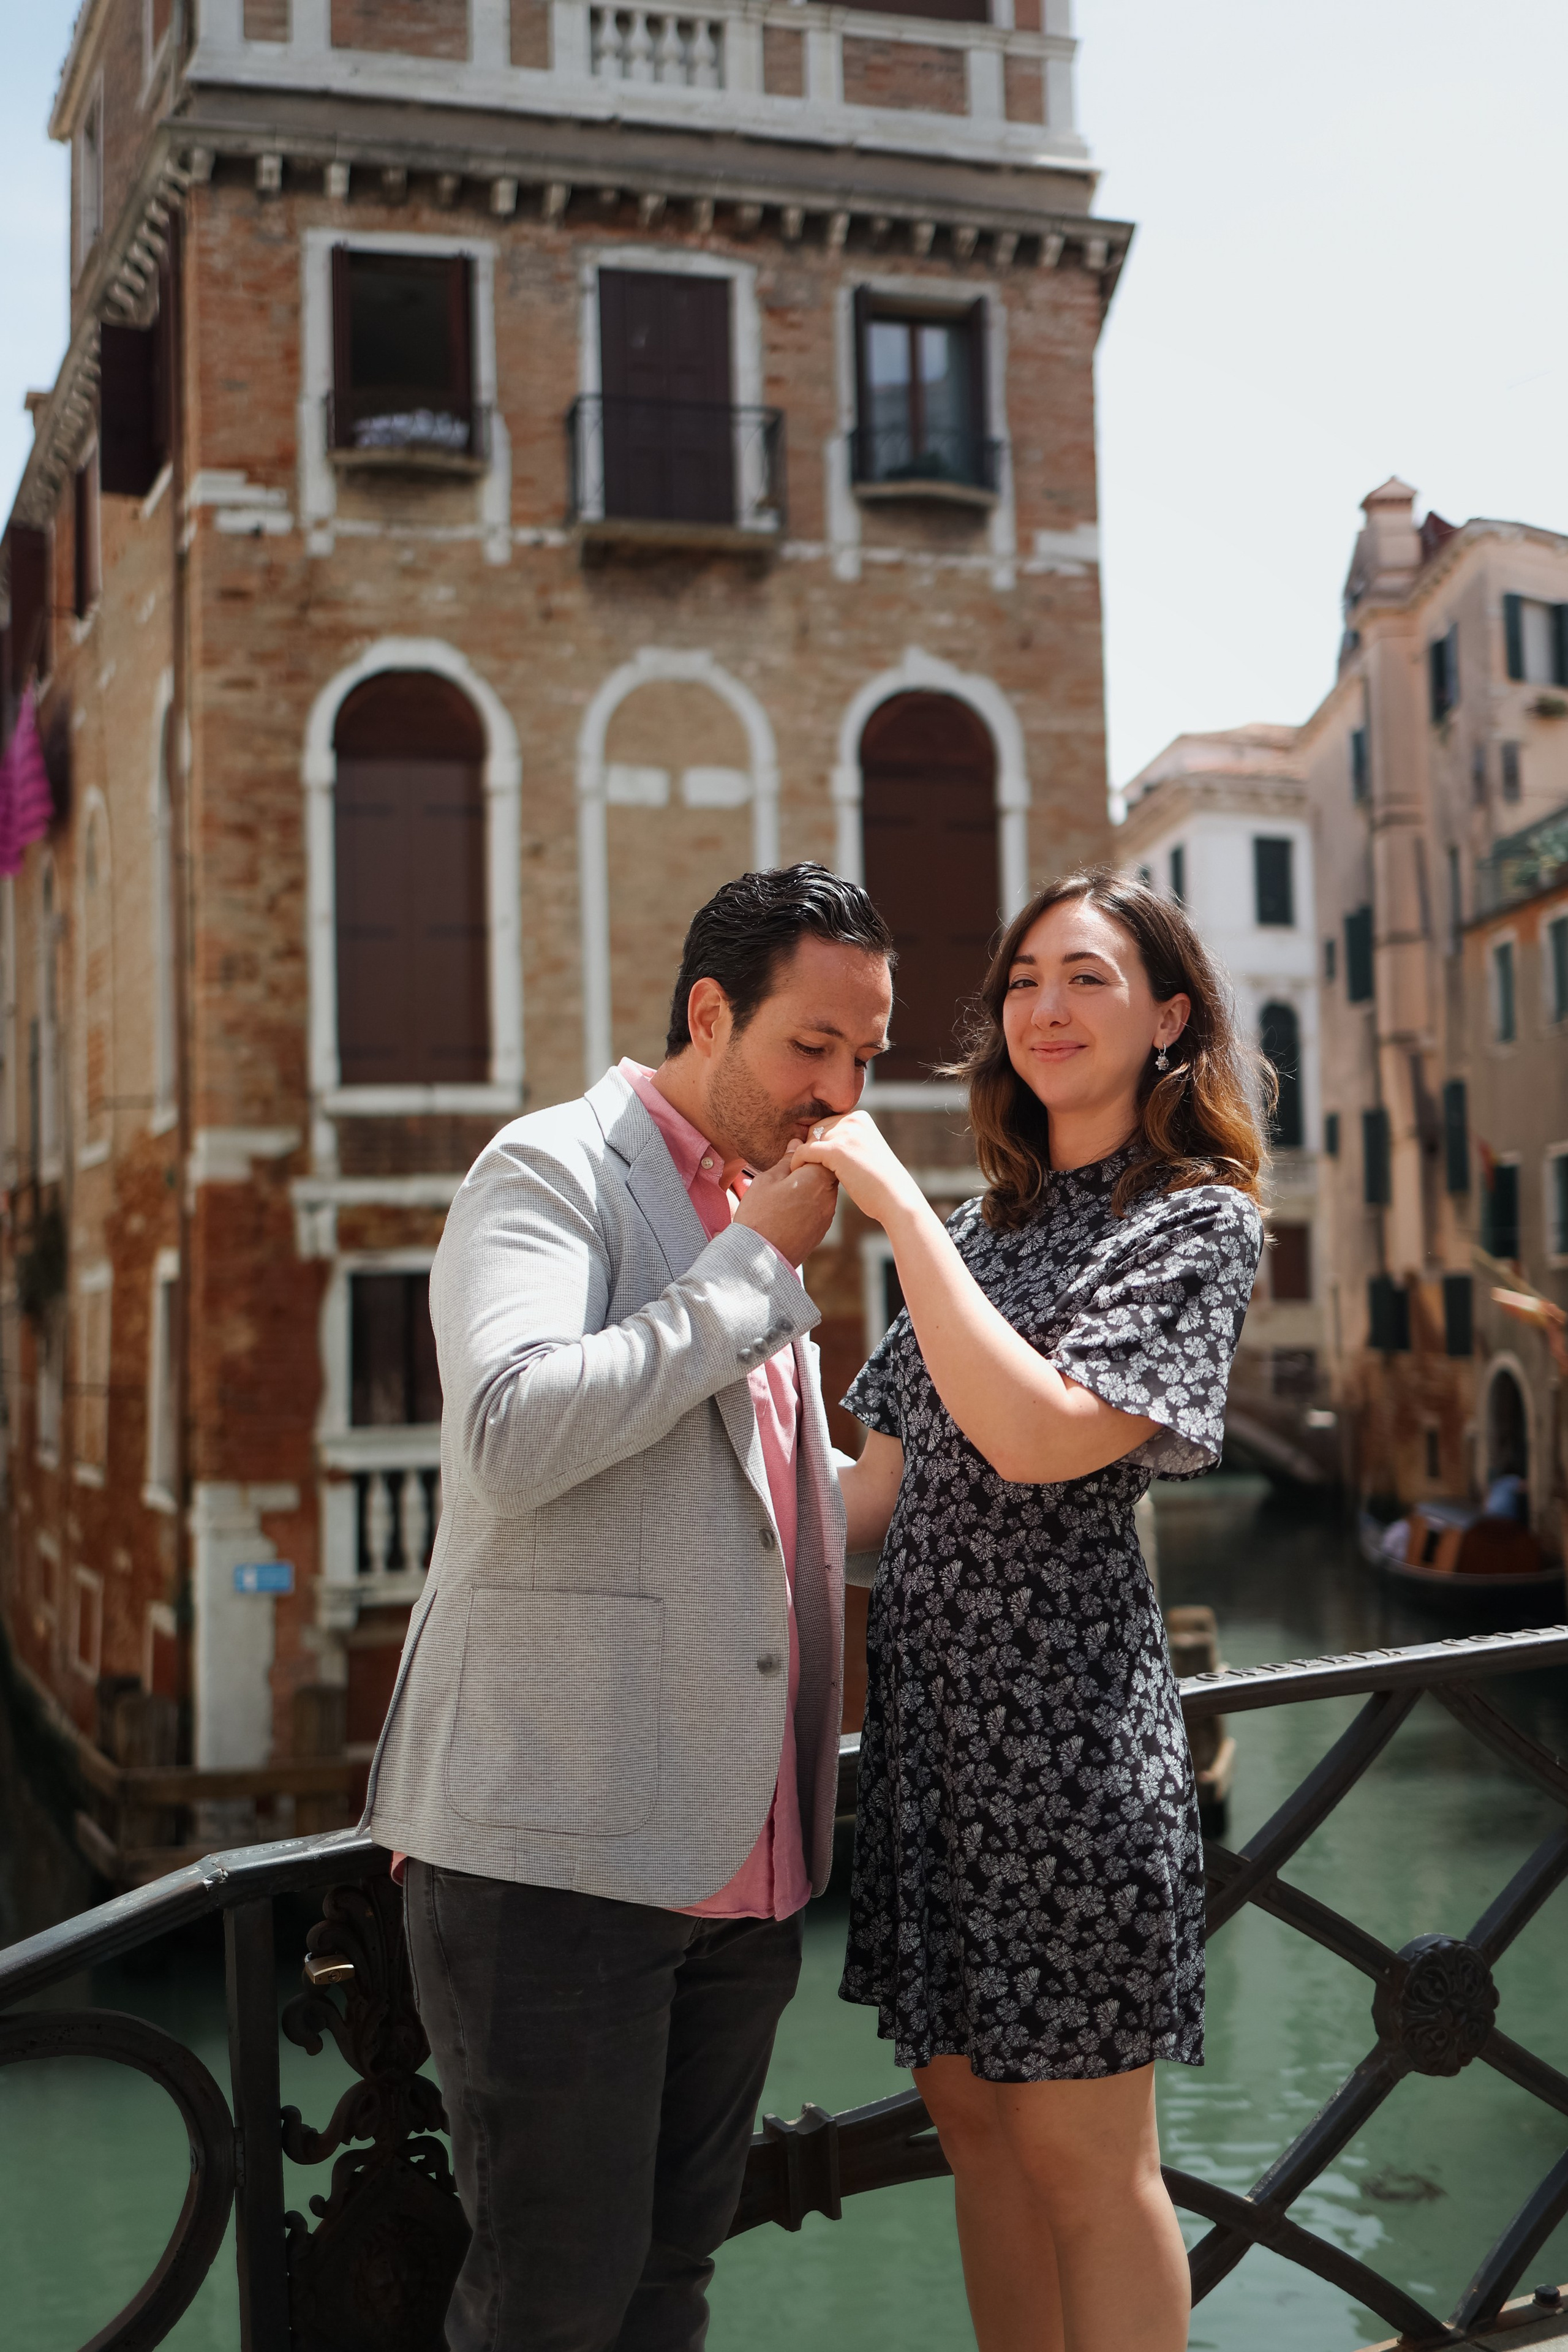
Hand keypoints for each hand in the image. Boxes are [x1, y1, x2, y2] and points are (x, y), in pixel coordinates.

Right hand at [733, 1153, 838, 1264]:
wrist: (760, 1255)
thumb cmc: (760, 1213)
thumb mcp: (767, 1180)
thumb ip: (786, 1161)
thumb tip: (797, 1145)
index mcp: (816, 1178)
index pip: (824, 1154)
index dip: (809, 1152)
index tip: (793, 1157)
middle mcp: (828, 1196)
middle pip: (826, 1174)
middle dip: (810, 1171)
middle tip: (787, 1175)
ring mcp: (827, 1216)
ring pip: (823, 1193)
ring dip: (809, 1189)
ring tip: (786, 1195)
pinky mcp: (821, 1231)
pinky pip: (819, 1210)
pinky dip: (808, 1207)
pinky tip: (789, 1211)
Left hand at [788, 1110, 922, 1228]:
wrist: (895, 1198)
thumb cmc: (879, 1183)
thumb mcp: (864, 1152)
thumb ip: (846, 1143)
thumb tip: (816, 1143)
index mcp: (860, 1117)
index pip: (827, 1124)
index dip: (820, 1143)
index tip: (818, 1162)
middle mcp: (852, 1119)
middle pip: (816, 1130)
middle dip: (812, 1150)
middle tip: (811, 1170)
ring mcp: (845, 1133)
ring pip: (808, 1141)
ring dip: (804, 1158)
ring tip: (805, 1174)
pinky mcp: (836, 1149)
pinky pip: (804, 1152)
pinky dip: (797, 1163)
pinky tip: (797, 1174)